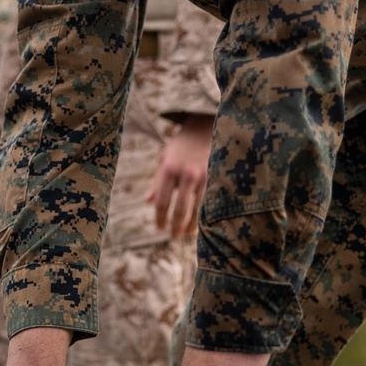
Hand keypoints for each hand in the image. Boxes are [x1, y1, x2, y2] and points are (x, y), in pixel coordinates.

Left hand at [145, 114, 212, 237]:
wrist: (204, 129)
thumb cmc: (181, 146)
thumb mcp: (164, 159)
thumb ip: (157, 181)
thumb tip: (148, 201)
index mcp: (169, 169)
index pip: (161, 201)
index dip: (160, 217)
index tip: (159, 228)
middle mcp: (186, 173)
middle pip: (179, 208)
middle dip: (175, 226)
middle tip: (172, 236)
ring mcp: (204, 176)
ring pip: (197, 209)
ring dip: (190, 225)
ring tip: (185, 233)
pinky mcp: (216, 178)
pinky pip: (209, 203)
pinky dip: (204, 216)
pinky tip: (201, 224)